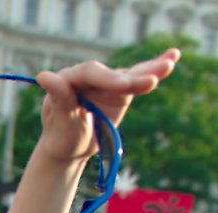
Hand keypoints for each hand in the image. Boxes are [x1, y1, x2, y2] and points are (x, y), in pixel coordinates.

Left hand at [34, 49, 180, 165]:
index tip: (123, 85)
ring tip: (170, 63)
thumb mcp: (60, 122)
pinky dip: (154, 71)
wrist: (69, 149)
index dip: (108, 78)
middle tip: (149, 82)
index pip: (90, 74)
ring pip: (129, 75)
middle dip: (132, 78)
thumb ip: (59, 98)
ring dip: (150, 70)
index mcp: (68, 79)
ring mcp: (106, 82)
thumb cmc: (61, 137)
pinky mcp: (120, 90)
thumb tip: (44, 75)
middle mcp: (88, 76)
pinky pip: (138, 80)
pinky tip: (172, 58)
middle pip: (113, 73)